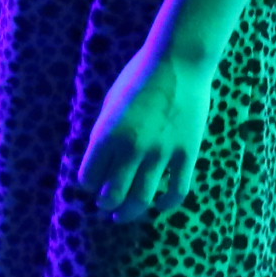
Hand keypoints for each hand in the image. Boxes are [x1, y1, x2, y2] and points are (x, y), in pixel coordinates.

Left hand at [74, 37, 209, 223]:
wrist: (179, 61)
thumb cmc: (140, 76)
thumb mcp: (110, 102)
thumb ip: (104, 133)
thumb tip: (101, 162)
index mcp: (107, 134)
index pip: (89, 177)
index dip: (88, 183)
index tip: (92, 183)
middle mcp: (132, 148)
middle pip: (113, 194)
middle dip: (106, 203)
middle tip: (106, 205)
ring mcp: (161, 153)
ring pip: (142, 199)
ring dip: (129, 212)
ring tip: (124, 215)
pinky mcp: (187, 153)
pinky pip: (177, 191)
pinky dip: (166, 204)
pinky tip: (160, 204)